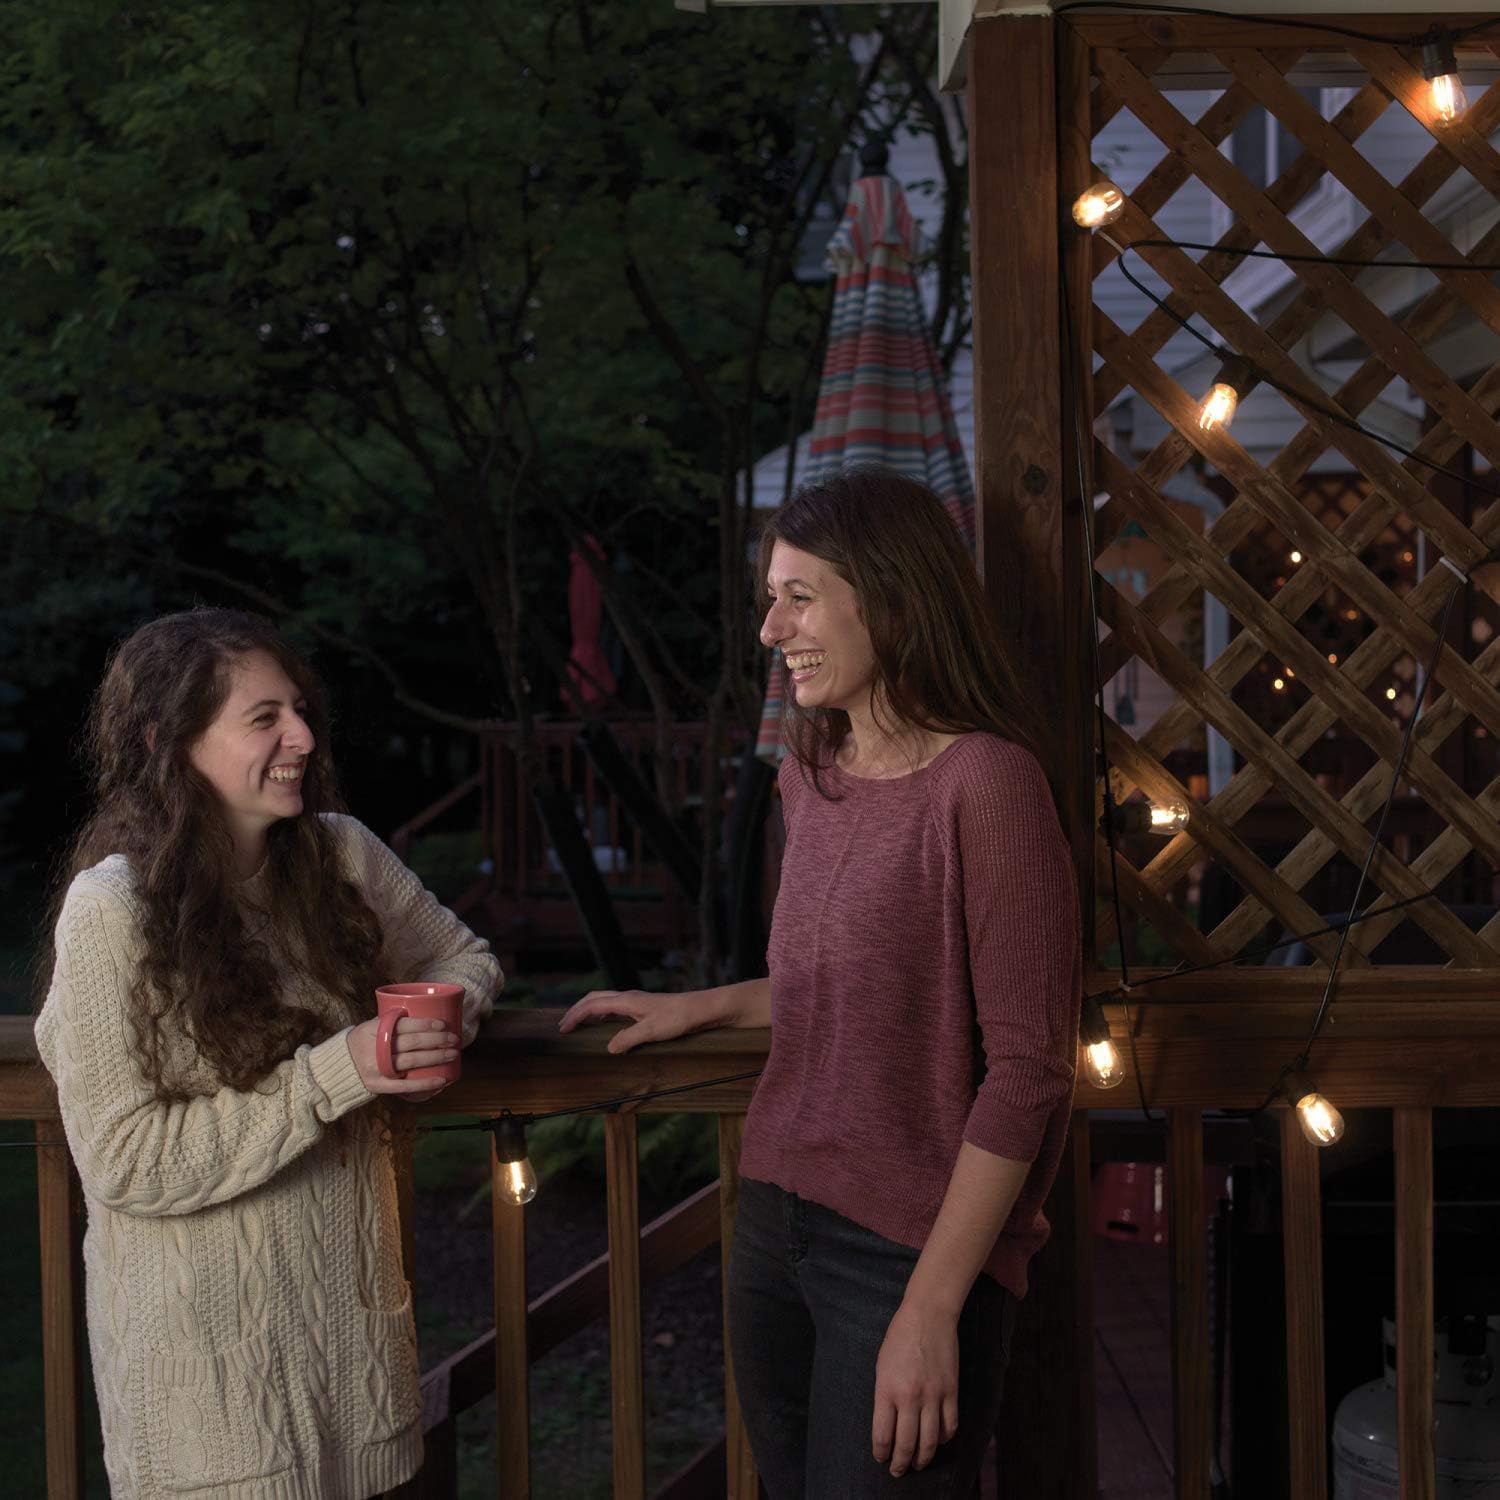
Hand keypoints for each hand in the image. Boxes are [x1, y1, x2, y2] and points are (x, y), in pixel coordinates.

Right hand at [346, 1016, 460, 1100]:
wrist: (337, 1068)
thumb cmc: (360, 1043)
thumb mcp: (369, 1027)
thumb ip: (390, 1022)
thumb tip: (423, 1013)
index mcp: (374, 1030)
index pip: (404, 1025)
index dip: (426, 1024)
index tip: (443, 1024)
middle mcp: (375, 1048)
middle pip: (413, 1043)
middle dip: (438, 1040)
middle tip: (455, 1039)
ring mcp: (378, 1068)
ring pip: (413, 1061)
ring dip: (436, 1057)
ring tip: (453, 1054)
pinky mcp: (379, 1085)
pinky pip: (405, 1085)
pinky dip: (425, 1083)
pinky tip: (441, 1080)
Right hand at [556, 989, 714, 1052]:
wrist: (701, 1009)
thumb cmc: (679, 1018)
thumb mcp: (652, 1031)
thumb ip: (628, 1039)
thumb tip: (609, 1048)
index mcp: (626, 1000)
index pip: (592, 1005)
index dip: (575, 1016)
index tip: (563, 1029)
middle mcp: (629, 998)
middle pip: (595, 999)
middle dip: (577, 1010)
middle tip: (564, 1025)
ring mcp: (637, 1002)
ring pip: (605, 1002)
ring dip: (589, 1011)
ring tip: (579, 1025)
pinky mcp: (644, 1008)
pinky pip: (616, 1008)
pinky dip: (603, 1015)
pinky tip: (606, 1026)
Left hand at [871, 1299, 959, 1476]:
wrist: (928, 1315)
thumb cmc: (900, 1338)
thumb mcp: (882, 1366)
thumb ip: (884, 1396)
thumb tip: (888, 1425)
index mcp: (887, 1389)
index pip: (882, 1435)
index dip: (881, 1452)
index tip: (881, 1458)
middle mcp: (910, 1397)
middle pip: (906, 1444)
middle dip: (900, 1463)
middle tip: (898, 1471)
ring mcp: (933, 1395)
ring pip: (929, 1441)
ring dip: (922, 1458)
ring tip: (917, 1463)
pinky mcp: (951, 1391)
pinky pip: (950, 1426)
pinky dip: (943, 1439)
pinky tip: (937, 1441)